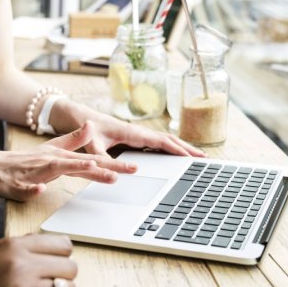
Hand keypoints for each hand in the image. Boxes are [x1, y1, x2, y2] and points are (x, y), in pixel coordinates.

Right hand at [0, 122, 136, 200]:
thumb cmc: (25, 161)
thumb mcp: (52, 149)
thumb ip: (73, 140)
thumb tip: (91, 126)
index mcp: (61, 157)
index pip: (91, 161)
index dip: (113, 164)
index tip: (134, 168)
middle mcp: (51, 161)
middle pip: (81, 164)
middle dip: (104, 168)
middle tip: (126, 172)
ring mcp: (36, 172)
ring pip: (55, 169)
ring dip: (72, 168)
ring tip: (90, 167)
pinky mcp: (19, 184)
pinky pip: (26, 188)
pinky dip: (32, 189)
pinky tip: (40, 190)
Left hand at [49, 99, 205, 157]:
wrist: (83, 118)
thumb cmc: (88, 130)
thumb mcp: (92, 144)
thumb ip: (100, 155)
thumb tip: (109, 167)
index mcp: (133, 133)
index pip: (160, 141)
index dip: (176, 149)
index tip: (190, 157)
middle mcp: (139, 132)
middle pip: (169, 140)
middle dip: (187, 149)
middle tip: (204, 160)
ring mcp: (140, 135)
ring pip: (166, 140)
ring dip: (183, 148)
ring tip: (199, 158)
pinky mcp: (138, 138)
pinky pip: (160, 143)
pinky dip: (173, 148)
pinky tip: (180, 156)